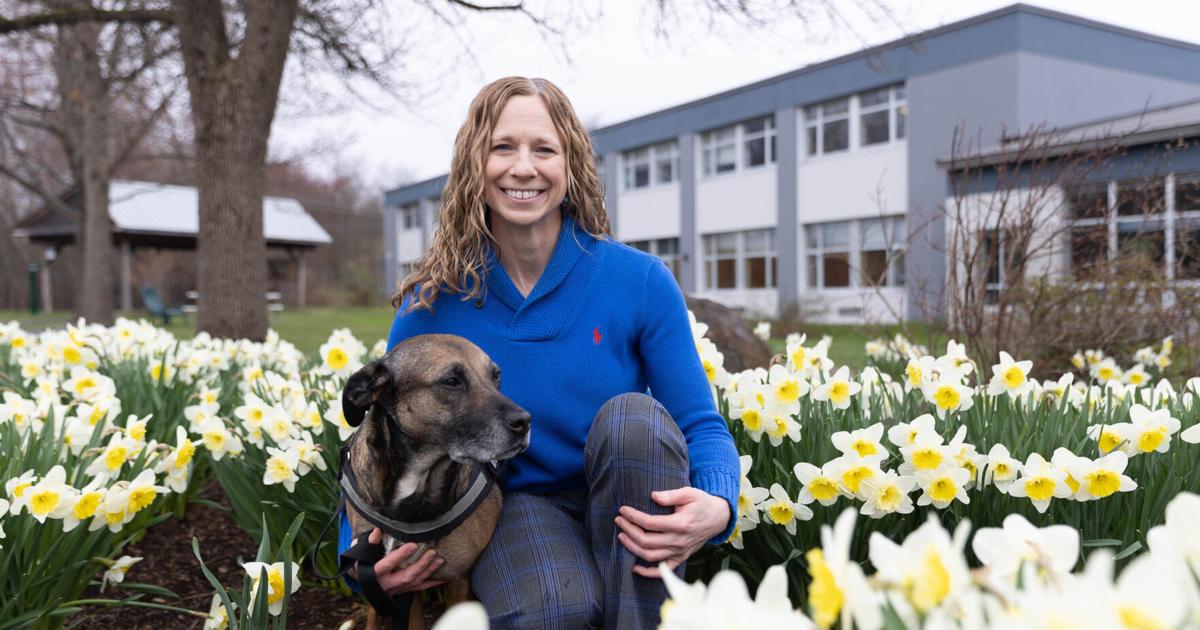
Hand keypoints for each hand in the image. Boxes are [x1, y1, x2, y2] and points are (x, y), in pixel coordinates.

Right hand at [350, 527, 445, 595]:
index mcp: (375, 572)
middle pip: (406, 575)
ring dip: (428, 571)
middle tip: (432, 552)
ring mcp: (396, 589)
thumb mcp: (361, 552)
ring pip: (414, 582)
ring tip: (439, 560)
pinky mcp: (403, 591)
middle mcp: (387, 583)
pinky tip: (443, 578)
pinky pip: (419, 588)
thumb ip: (370, 542)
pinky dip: (431, 583)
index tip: (413, 544)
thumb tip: (378, 530)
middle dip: (421, 565)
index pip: (389, 563)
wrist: (362, 583)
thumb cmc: (362, 563)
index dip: (401, 555)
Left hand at [614, 487, 730, 578]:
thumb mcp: (689, 493)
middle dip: (629, 530)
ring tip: (621, 536)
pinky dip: (648, 572)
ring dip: (633, 548)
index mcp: (681, 524)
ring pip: (651, 556)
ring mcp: (680, 551)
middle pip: (647, 541)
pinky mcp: (681, 558)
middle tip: (618, 520)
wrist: (719, 518)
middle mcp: (679, 540)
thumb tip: (653, 496)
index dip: (633, 517)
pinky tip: (635, 567)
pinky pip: (664, 570)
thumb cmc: (702, 503)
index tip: (623, 510)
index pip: (650, 523)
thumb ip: (670, 495)